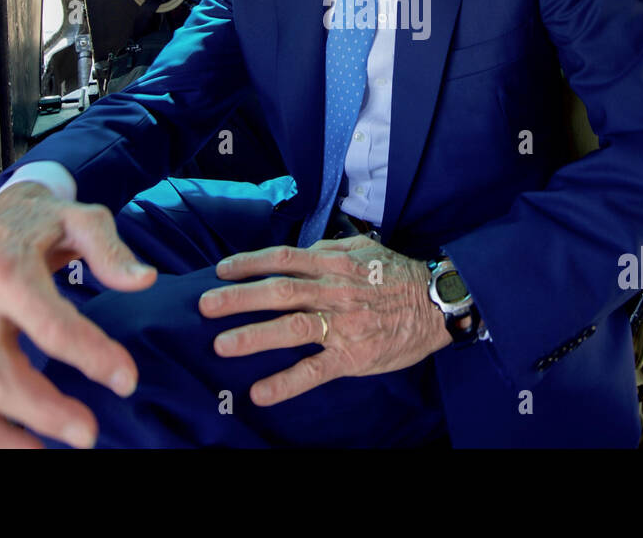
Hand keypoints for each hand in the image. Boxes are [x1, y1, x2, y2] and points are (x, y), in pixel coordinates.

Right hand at [0, 181, 156, 447]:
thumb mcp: (83, 218)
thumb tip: (143, 279)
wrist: (0, 220)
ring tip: (40, 458)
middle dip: (42, 412)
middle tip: (89, 434)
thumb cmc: (45, 224)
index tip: (127, 380)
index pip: (50, 325)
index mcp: (7, 273)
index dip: (91, 356)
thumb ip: (111, 250)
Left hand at [198, 236, 449, 405]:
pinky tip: (260, 392)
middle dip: (238, 299)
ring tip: (222, 346)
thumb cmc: (397, 275)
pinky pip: (315, 370)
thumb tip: (295, 252)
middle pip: (279, 291)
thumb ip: (329, 249)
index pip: (283, 259)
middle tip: (205, 306)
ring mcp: (343, 325)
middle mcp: (334, 291)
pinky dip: (286, 382)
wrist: (437, 303)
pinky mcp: (353, 356)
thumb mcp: (364, 249)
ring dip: (254, 336)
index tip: (221, 271)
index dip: (249, 264)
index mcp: (334, 264)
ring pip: (292, 328)